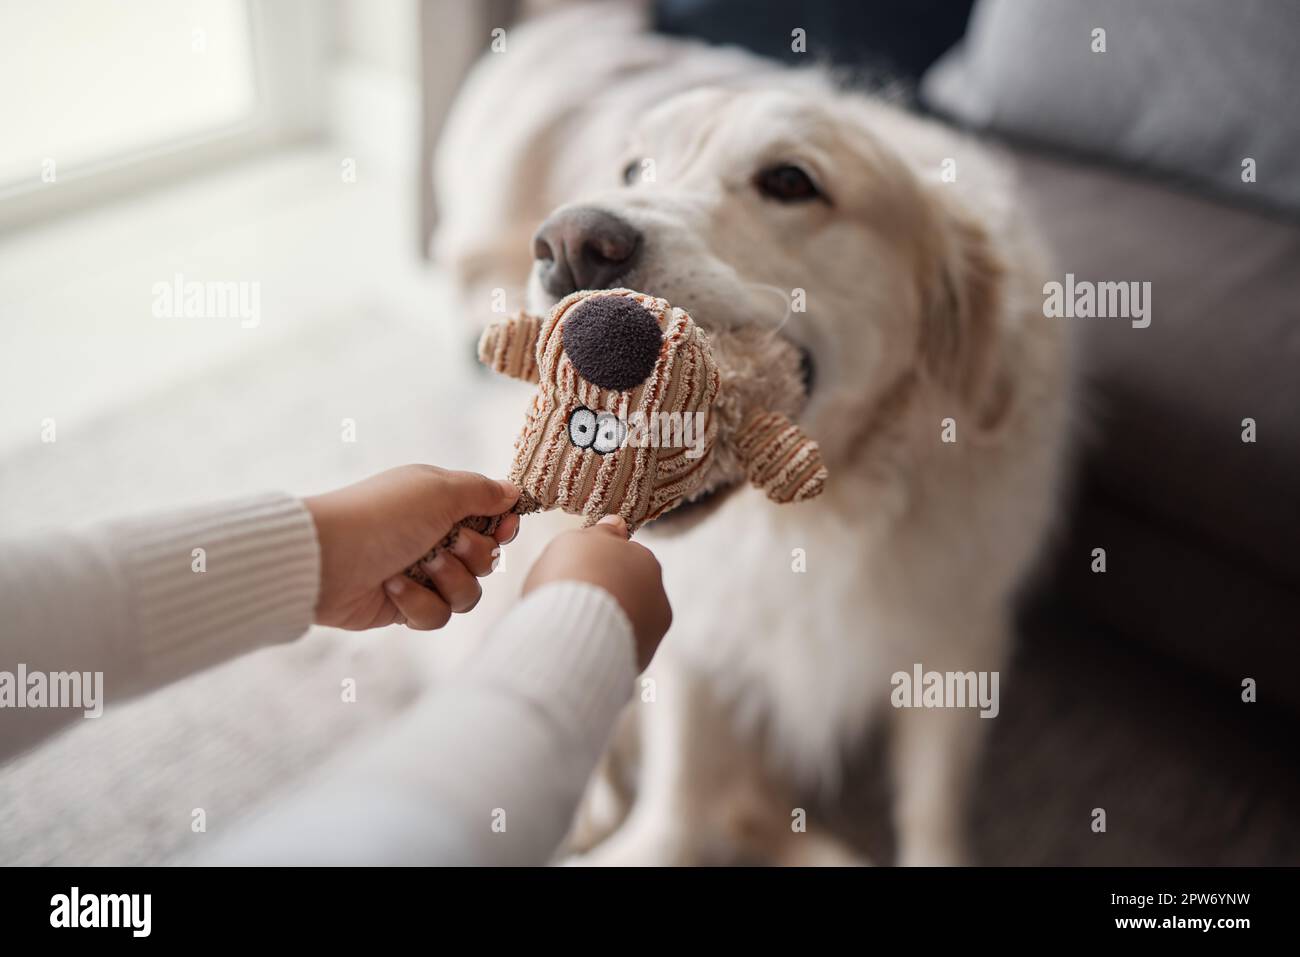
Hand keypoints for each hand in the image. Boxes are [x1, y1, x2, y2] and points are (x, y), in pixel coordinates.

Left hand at [305, 465, 519, 630]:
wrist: (325, 559)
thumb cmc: (381, 515)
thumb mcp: (439, 490)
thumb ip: (482, 491)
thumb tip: (513, 492)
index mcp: (441, 503)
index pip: (491, 518)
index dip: (503, 526)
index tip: (504, 526)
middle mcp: (434, 537)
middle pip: (487, 558)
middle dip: (473, 554)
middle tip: (448, 542)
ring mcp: (421, 573)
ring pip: (467, 593)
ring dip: (447, 580)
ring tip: (418, 566)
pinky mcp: (406, 606)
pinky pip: (438, 615)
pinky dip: (418, 602)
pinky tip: (393, 586)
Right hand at [522, 516, 670, 669]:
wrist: (569, 633)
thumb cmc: (570, 579)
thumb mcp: (577, 541)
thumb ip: (601, 532)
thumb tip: (618, 524)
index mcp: (645, 561)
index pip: (624, 558)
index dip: (596, 565)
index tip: (574, 574)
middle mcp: (657, 595)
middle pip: (629, 591)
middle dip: (608, 595)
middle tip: (574, 602)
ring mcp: (652, 631)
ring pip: (627, 622)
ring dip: (608, 624)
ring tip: (575, 629)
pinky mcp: (641, 661)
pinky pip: (620, 649)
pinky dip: (605, 648)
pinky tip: (583, 648)